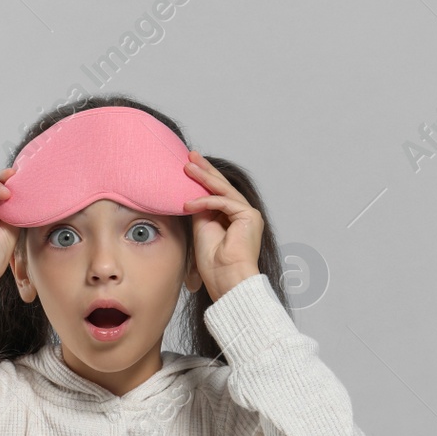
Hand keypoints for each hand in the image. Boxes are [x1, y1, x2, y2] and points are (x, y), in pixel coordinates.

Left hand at [182, 150, 261, 300]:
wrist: (227, 279)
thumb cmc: (214, 263)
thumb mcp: (202, 229)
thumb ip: (200, 210)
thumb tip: (190, 194)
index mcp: (234, 218)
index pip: (217, 193)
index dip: (203, 179)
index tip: (188, 167)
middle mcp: (244, 214)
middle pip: (222, 186)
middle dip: (205, 170)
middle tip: (190, 156)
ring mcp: (249, 214)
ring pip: (223, 190)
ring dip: (203, 177)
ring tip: (187, 167)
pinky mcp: (249, 216)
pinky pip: (223, 202)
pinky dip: (204, 201)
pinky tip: (188, 204)